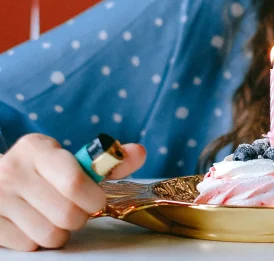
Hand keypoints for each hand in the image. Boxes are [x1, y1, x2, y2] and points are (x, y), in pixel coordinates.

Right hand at [0, 134, 145, 251]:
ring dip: (60, 231)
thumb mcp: (70, 158)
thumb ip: (107, 161)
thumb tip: (139, 152)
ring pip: (50, 235)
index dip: (94, 198)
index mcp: (37, 149)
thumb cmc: (43, 170)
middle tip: (74, 208)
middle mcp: (12, 170)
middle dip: (79, 216)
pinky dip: (39, 240)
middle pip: (67, 214)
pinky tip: (34, 223)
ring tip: (53, 216)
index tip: (96, 199)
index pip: (75, 182)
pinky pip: (30, 246)